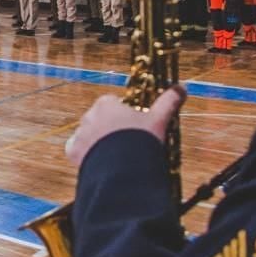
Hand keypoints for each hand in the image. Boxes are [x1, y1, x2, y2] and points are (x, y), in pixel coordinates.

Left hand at [65, 86, 185, 168]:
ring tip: (115, 157)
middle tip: (125, 144)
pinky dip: (85, 156)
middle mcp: (89, 115)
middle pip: (100, 119)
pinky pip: (77, 150)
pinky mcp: (73, 151)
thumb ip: (168, 102)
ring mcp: (80, 133)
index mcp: (106, 104)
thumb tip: (181, 88)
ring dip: (98, 142)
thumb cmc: (140, 139)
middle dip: (110, 129)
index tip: (133, 127)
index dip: (124, 115)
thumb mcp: (158, 119)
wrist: (123, 168)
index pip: (113, 104)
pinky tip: (99, 163)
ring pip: (88, 135)